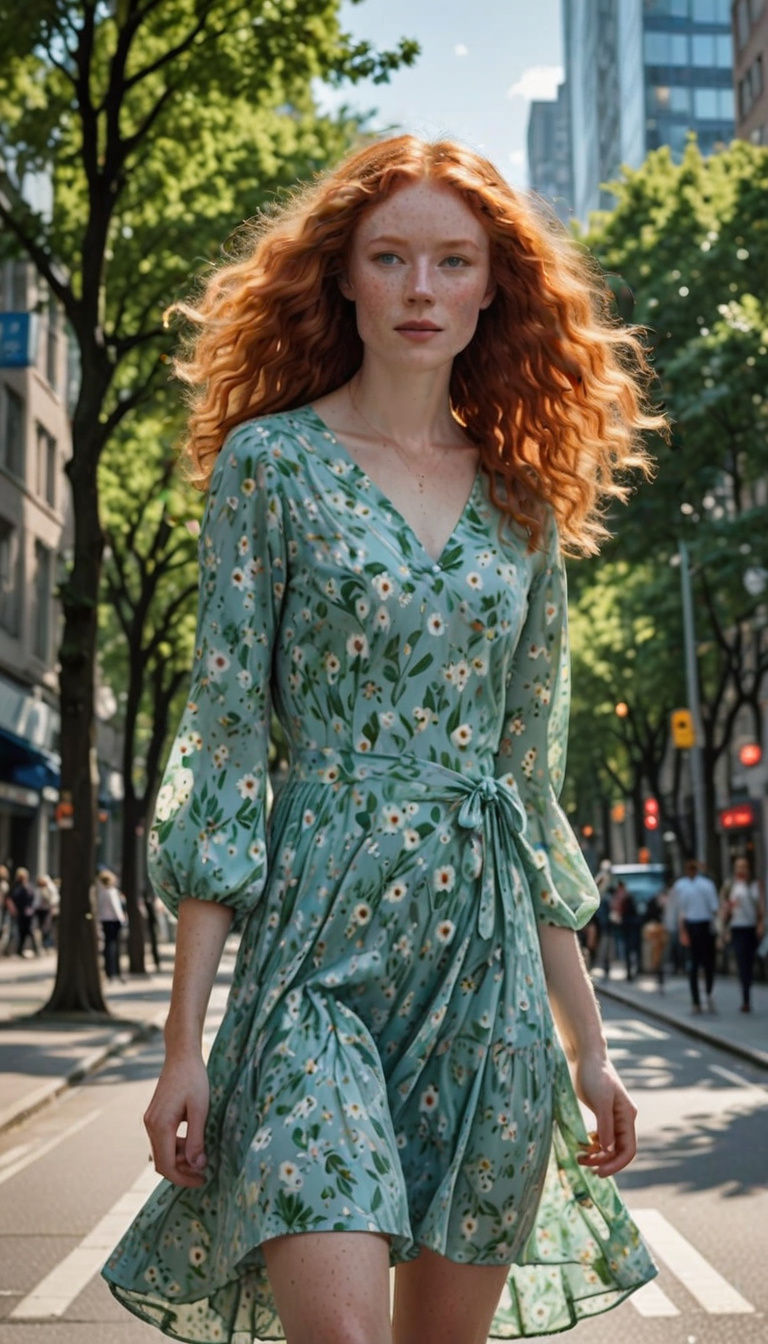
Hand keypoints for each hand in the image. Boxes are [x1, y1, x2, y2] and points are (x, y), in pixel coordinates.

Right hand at [144, 1052, 209, 1187]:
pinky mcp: (155, 1116)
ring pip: (162, 1151)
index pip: (166, 1165)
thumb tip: (197, 1166)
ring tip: (202, 1157)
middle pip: (162, 1161)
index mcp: (160, 1126)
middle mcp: (150, 1125)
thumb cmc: (193, 1079)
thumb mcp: (199, 1110)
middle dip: (182, 1171)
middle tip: (204, 1173)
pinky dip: (177, 1146)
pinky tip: (193, 1143)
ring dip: (180, 1159)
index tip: (202, 1180)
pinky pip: (163, 1140)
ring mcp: (151, 1120)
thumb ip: (196, 1139)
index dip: (183, 1178)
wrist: (181, 1055)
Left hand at [573, 1053, 636, 1177]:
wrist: (586, 1056)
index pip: (628, 1149)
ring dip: (596, 1154)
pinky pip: (601, 1137)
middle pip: (618, 1150)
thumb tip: (609, 1149)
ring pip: (609, 1145)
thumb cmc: (594, 1074)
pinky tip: (583, 1145)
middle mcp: (623, 1119)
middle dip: (603, 1160)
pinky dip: (593, 1144)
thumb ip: (605, 1125)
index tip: (599, 1172)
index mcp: (627, 1116)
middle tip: (582, 1164)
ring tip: (579, 1157)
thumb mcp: (600, 1100)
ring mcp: (612, 1117)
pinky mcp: (602, 1114)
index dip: (616, 1164)